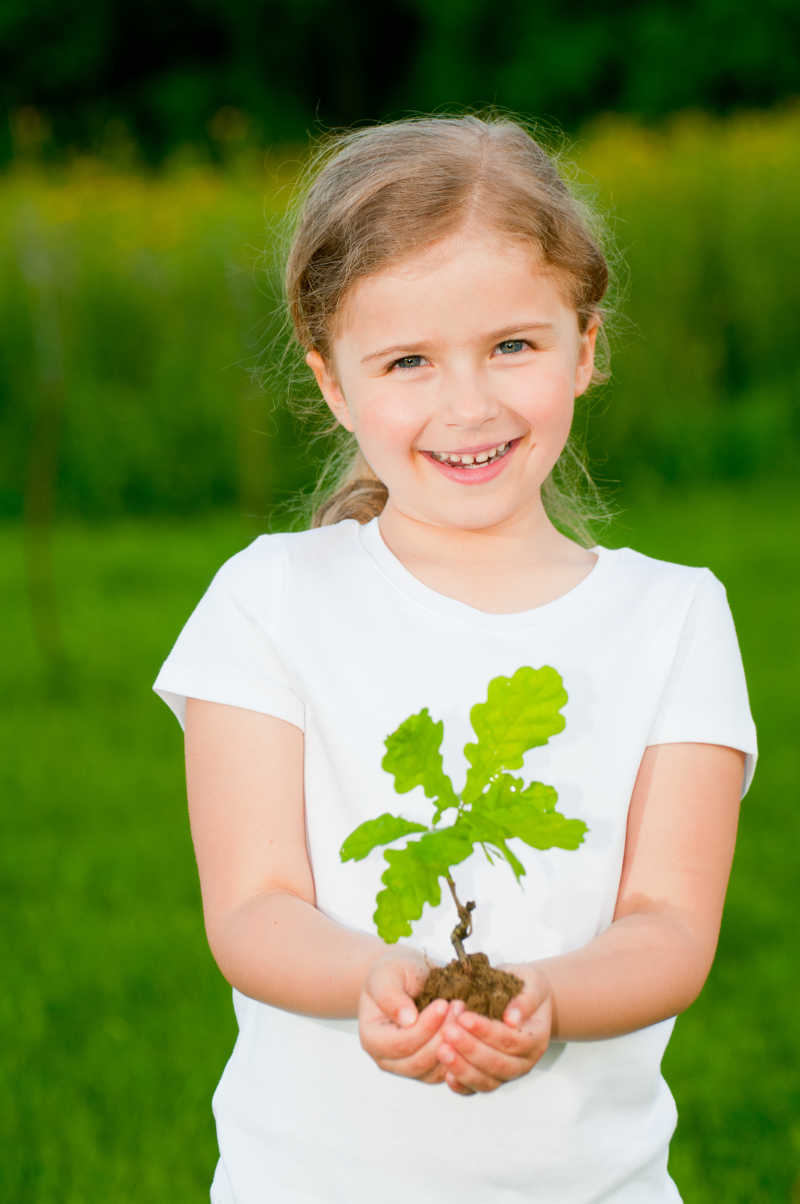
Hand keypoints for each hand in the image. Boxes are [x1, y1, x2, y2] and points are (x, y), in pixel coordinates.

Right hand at [359, 949, 451, 1083]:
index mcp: (372, 1038)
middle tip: (459, 1007)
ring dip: (454, 1045)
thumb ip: (391, 996)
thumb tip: (407, 1020)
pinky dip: (459, 1056)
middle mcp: (386, 1059)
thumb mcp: (387, 975)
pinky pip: (445, 1072)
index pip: (399, 1044)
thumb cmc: (394, 973)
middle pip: (417, 1061)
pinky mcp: (427, 1069)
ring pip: (433, 1071)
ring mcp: (407, 1067)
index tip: (443, 1004)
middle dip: (442, 1035)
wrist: (406, 978)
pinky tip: (468, 1033)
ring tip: (464, 1014)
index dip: (424, 1027)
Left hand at [436, 962, 552, 1095]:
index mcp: (536, 1038)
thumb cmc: (524, 987)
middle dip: (470, 1049)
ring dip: (462, 1068)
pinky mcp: (491, 1079)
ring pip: (487, 1081)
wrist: (524, 999)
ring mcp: (508, 1074)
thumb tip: (512, 1018)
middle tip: (448, 1032)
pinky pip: (476, 1089)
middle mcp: (525, 1062)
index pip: (511, 1040)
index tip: (464, 1017)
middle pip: (498, 1064)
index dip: (487, 1031)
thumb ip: (524, 999)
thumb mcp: (530, 983)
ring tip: (441, 1050)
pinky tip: (445, 1074)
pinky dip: (461, 1085)